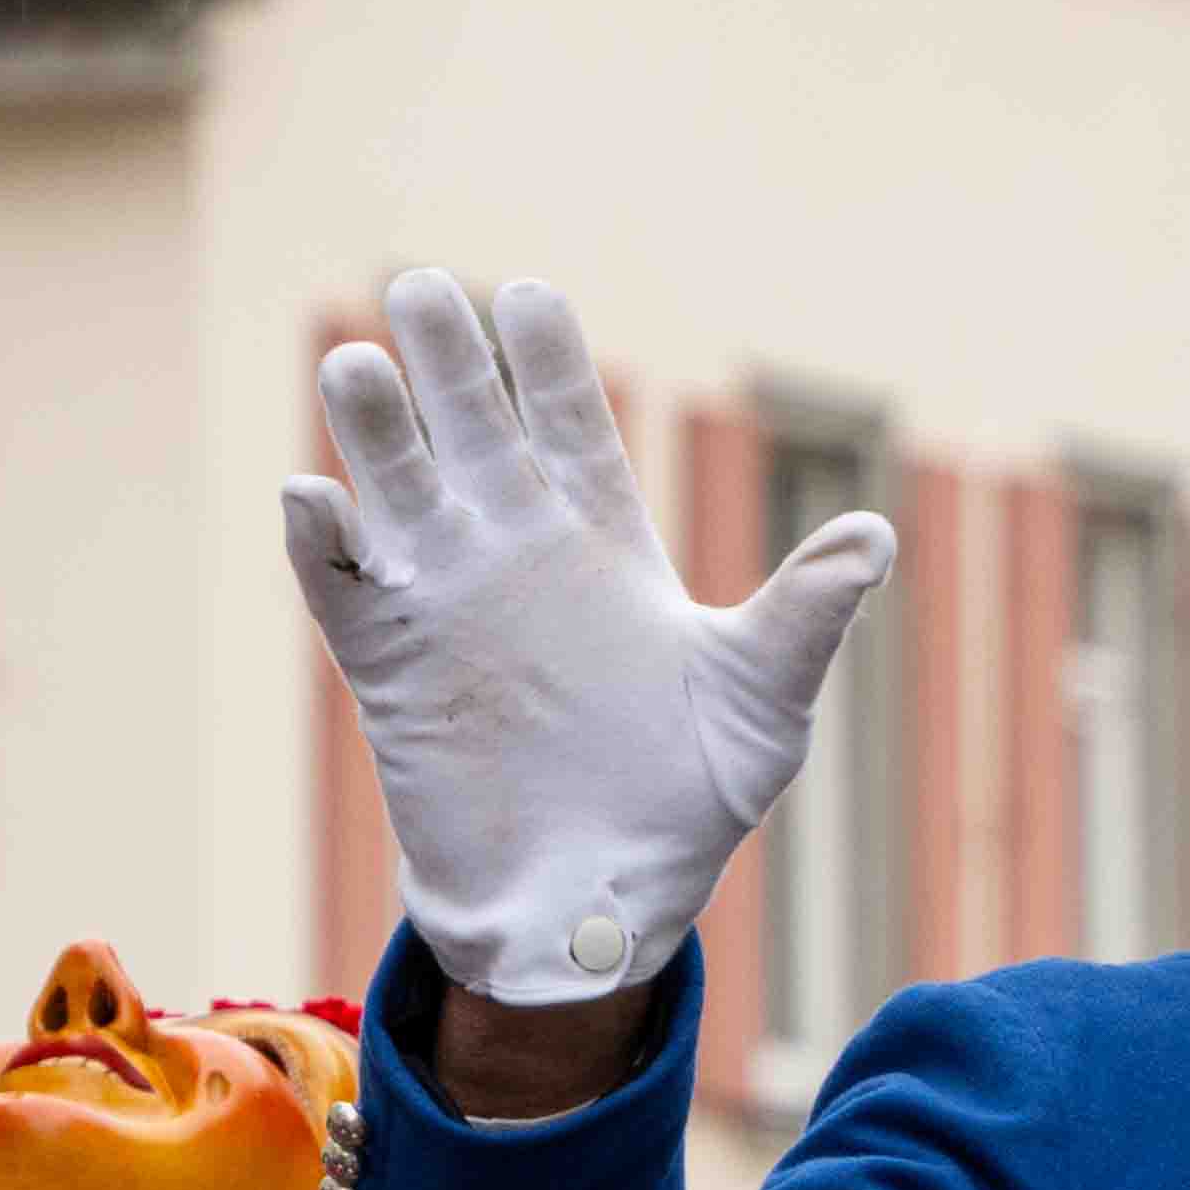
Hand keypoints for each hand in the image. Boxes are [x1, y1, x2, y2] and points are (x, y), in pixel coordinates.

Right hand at [281, 272, 892, 1005]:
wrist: (602, 904)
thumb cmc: (689, 803)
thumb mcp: (761, 702)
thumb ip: (805, 614)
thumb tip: (877, 536)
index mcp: (606, 547)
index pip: (569, 426)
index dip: (546, 361)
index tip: (528, 291)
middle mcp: (517, 555)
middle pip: (475, 433)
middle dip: (451, 363)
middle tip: (424, 285)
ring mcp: (446, 604)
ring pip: (398, 491)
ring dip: (375, 431)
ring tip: (359, 360)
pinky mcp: (389, 668)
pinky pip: (340, 589)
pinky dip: (321, 544)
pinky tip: (312, 496)